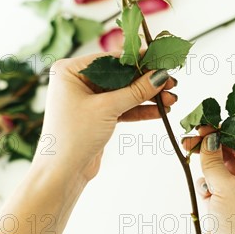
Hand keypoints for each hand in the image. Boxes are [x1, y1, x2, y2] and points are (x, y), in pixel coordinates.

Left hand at [34, 52, 176, 180]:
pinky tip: (161, 111)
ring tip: (172, 100)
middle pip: (120, 76)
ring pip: (124, 92)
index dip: (138, 61)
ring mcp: (88, 99)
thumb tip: (160, 75)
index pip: (111, 60)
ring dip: (147, 97)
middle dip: (146, 82)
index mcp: (71, 71)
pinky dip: (140, 109)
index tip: (162, 61)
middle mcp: (78, 81)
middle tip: (172, 83)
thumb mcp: (107, 108)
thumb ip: (136, 91)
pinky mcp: (97, 116)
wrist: (62, 173)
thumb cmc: (75, 136)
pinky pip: (122, 107)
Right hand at [182, 127, 234, 233]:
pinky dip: (206, 186)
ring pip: (219, 171)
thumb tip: (208, 138)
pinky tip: (205, 194)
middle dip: (213, 150)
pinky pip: (213, 186)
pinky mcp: (224, 208)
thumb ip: (214, 162)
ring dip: (208, 170)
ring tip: (198, 169)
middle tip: (193, 138)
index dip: (226, 135)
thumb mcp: (226, 189)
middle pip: (231, 157)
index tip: (207, 125)